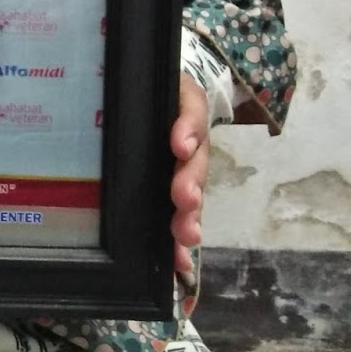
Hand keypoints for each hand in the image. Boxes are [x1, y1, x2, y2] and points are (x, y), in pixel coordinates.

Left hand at [170, 74, 208, 276]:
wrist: (158, 99)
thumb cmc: (155, 93)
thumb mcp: (165, 88)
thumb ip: (168, 102)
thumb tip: (168, 125)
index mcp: (184, 107)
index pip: (190, 113)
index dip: (187, 129)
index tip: (180, 147)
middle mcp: (191, 143)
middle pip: (195, 164)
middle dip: (190, 183)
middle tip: (185, 199)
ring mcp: (186, 169)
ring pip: (192, 193)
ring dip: (190, 216)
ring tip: (187, 236)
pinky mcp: (178, 192)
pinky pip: (182, 217)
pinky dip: (180, 242)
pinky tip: (179, 262)